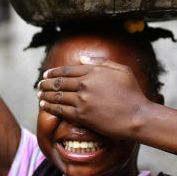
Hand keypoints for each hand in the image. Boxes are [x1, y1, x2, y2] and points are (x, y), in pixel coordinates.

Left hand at [37, 55, 153, 139]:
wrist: (137, 116)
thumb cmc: (133, 93)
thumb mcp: (122, 70)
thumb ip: (102, 62)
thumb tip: (82, 58)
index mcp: (94, 71)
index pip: (68, 70)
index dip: (54, 72)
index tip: (46, 74)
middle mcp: (85, 84)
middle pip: (59, 82)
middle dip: (47, 83)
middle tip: (39, 84)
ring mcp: (82, 100)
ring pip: (57, 95)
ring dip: (45, 94)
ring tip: (39, 94)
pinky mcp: (82, 115)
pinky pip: (61, 110)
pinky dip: (50, 107)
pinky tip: (44, 106)